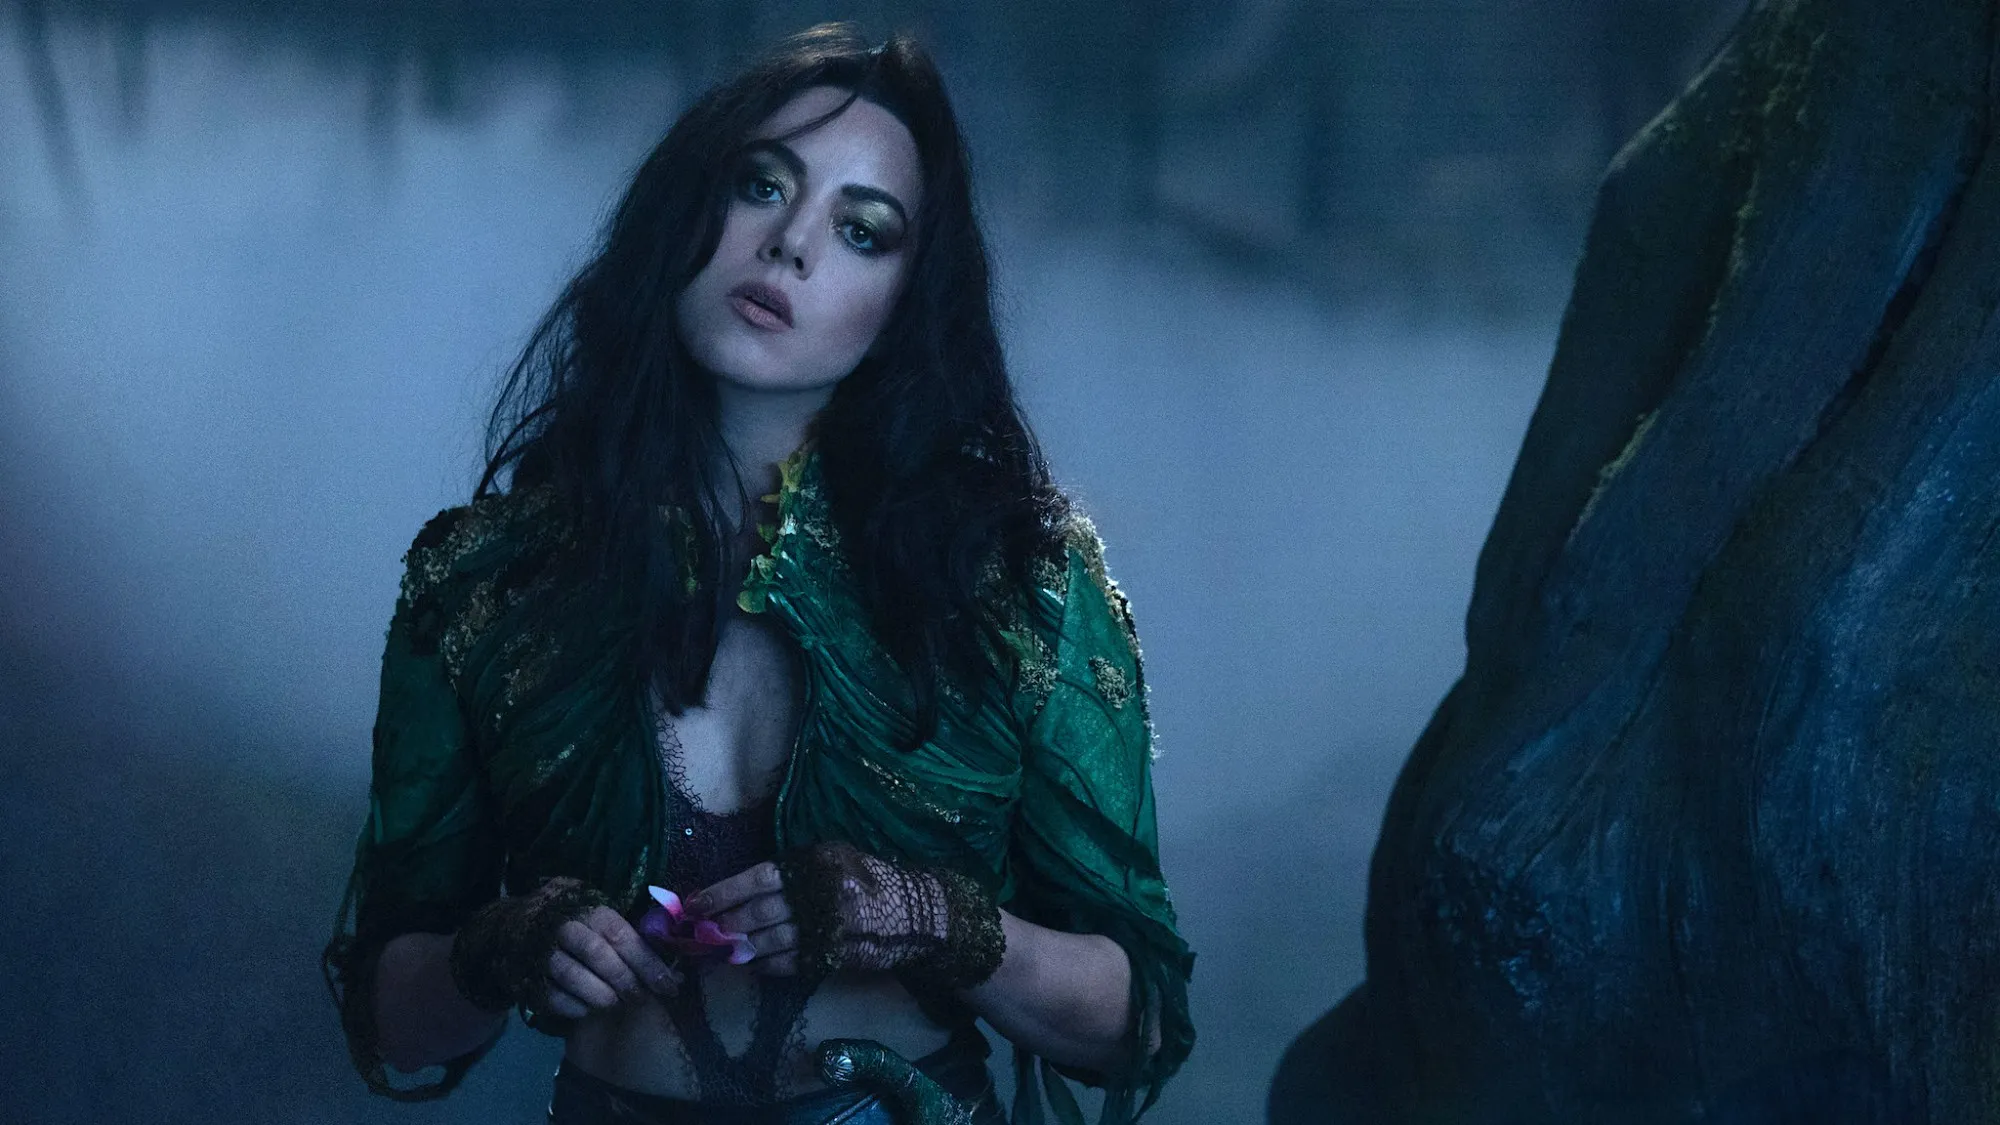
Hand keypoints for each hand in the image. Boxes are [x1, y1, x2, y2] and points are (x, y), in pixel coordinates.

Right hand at [539, 903, 683, 1018]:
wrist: (511, 927)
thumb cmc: (573, 923)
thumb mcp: (598, 917)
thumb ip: (630, 939)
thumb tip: (673, 970)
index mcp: (587, 908)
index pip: (621, 933)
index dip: (646, 961)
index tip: (668, 984)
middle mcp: (562, 925)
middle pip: (596, 953)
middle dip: (624, 979)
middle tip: (640, 998)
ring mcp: (539, 950)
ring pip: (571, 974)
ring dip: (599, 994)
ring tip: (613, 1003)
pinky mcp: (525, 975)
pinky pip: (551, 996)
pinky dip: (573, 1006)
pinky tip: (587, 1009)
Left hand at [697, 842, 1004, 988]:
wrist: (920, 912)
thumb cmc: (870, 879)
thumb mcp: (835, 859)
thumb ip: (794, 871)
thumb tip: (740, 890)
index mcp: (816, 863)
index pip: (758, 877)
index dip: (722, 892)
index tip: (693, 903)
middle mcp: (821, 894)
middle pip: (759, 912)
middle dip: (722, 924)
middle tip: (696, 933)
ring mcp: (829, 927)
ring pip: (770, 940)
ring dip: (738, 948)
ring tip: (714, 951)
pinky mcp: (836, 954)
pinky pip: (790, 963)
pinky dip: (765, 965)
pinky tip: (750, 964)